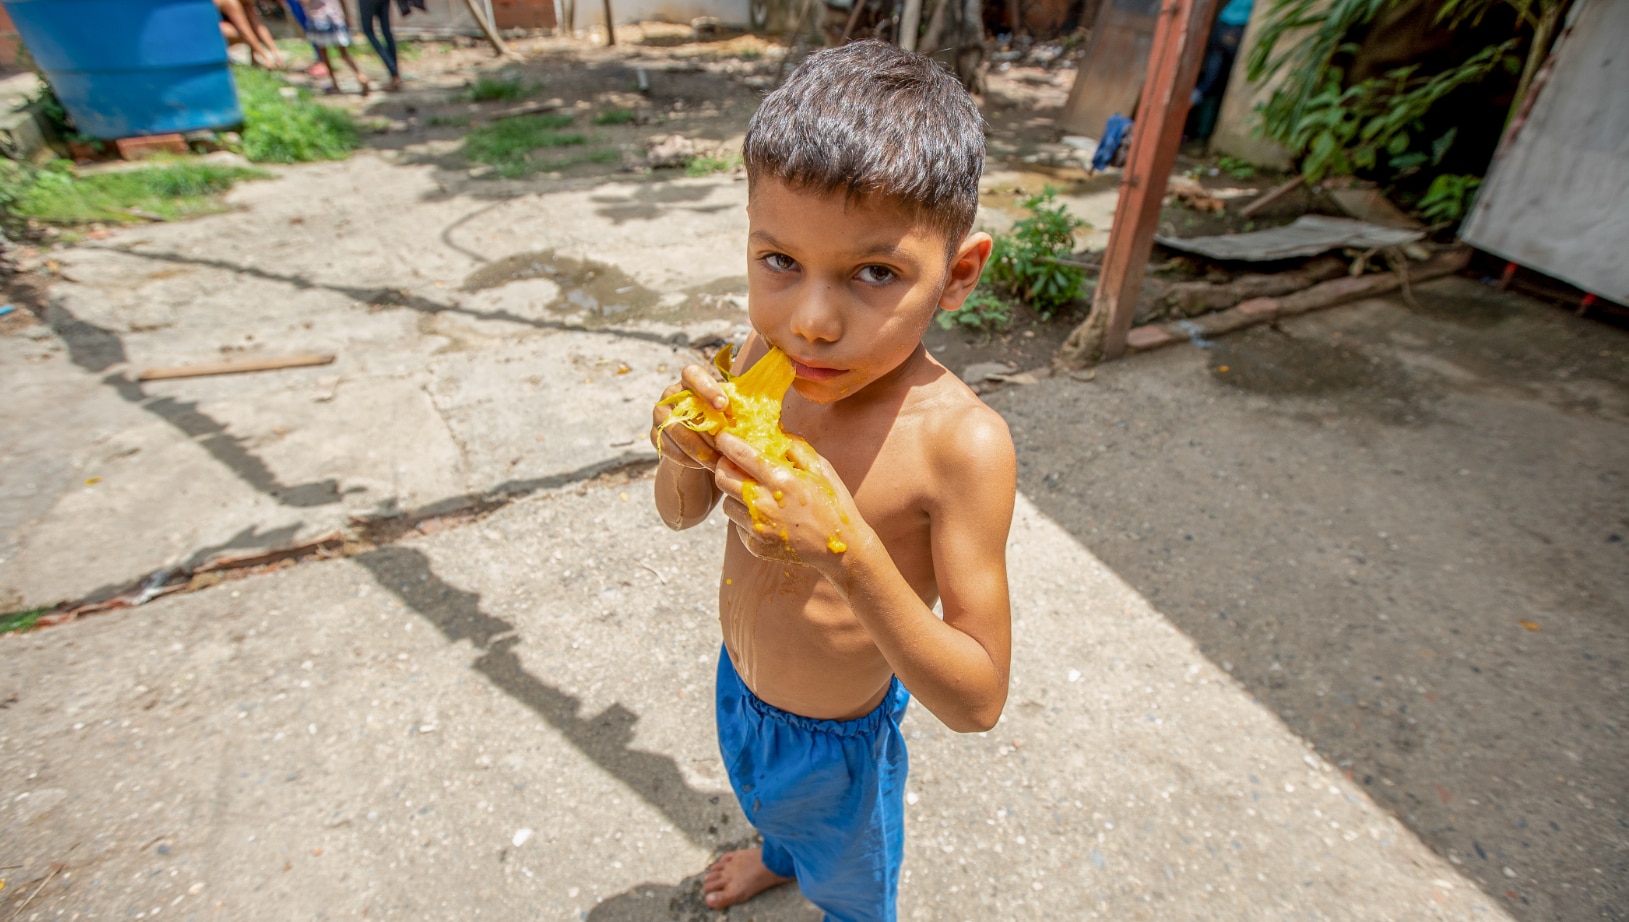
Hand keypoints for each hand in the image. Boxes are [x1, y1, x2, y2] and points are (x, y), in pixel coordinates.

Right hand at [650, 362, 729, 470]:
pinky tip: (704, 465)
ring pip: (677, 432)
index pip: (692, 374)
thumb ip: (733, 407)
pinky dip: (689, 459)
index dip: (707, 388)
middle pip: (685, 410)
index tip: (723, 406)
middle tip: (726, 447)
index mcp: (690, 380)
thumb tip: (748, 414)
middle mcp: (671, 394)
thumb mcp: (728, 410)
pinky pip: (670, 448)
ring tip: (719, 462)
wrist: (700, 440)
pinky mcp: (655, 435)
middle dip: (708, 432)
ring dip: (700, 450)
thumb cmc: (721, 420)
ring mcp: (660, 414)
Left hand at [712, 432, 865, 575]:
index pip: (739, 454)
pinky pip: (737, 525)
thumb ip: (795, 446)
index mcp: (780, 480)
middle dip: (723, 465)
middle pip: (722, 477)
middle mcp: (764, 504)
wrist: (843, 549)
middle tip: (734, 463)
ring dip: (735, 494)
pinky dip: (745, 517)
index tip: (723, 437)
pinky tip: (766, 516)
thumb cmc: (834, 504)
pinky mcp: (756, 545)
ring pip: (726, 503)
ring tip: (756, 493)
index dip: (726, 441)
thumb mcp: (821, 468)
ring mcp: (758, 527)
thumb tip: (773, 431)